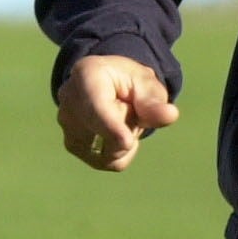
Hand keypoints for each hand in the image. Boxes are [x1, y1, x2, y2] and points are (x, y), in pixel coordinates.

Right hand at [56, 54, 179, 171]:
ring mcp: (67, 126)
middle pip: (108, 134)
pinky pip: (110, 162)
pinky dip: (120, 152)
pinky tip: (116, 131)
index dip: (110, 127)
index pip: (95, 107)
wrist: (102, 83)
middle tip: (130, 105)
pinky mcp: (73, 146)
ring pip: (110, 152)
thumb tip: (170, 115)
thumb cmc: (125, 80)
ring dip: (125, 140)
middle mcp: (68, 102)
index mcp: (85, 75)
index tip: (127, 142)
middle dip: (130, 126)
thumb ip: (154, 99)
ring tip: (120, 116)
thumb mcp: (144, 81)